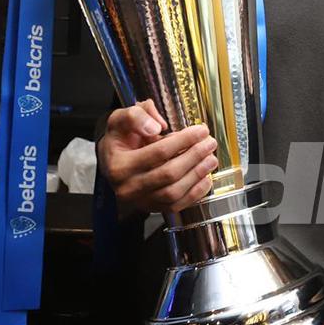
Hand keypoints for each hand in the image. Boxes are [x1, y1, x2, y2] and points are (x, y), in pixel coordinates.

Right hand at [98, 100, 218, 212]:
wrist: (112, 160)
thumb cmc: (120, 139)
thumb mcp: (120, 119)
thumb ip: (136, 116)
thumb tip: (156, 126)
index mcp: (118, 165)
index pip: (158, 152)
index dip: (184, 140)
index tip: (201, 130)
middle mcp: (127, 187)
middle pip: (169, 174)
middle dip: (194, 156)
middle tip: (210, 143)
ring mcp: (139, 201)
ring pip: (174, 192)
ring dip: (197, 175)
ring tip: (211, 158)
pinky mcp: (151, 208)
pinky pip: (176, 205)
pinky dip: (195, 193)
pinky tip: (205, 178)